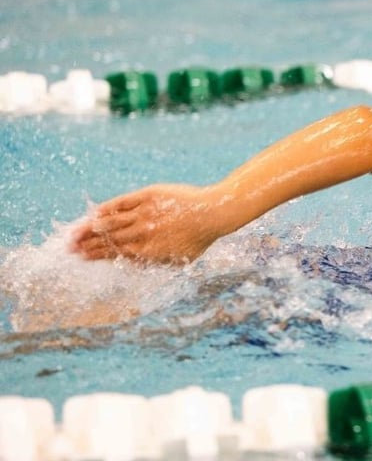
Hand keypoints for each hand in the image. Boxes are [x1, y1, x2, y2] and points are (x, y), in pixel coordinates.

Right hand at [71, 184, 225, 263]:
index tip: (81, 256)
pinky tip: (94, 212)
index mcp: (149, 251)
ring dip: (90, 228)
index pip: (115, 254)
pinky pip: (122, 203)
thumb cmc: (199, 239)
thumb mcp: (178, 260)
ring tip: (74, 232)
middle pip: (108, 239)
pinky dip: (106, 209)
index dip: (95, 255)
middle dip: (86, 243)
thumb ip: (152, 263)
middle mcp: (143, 233)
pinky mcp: (148, 196)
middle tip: (69, 247)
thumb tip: (129, 264)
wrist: (214, 213)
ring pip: (111, 222)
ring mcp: (144, 213)